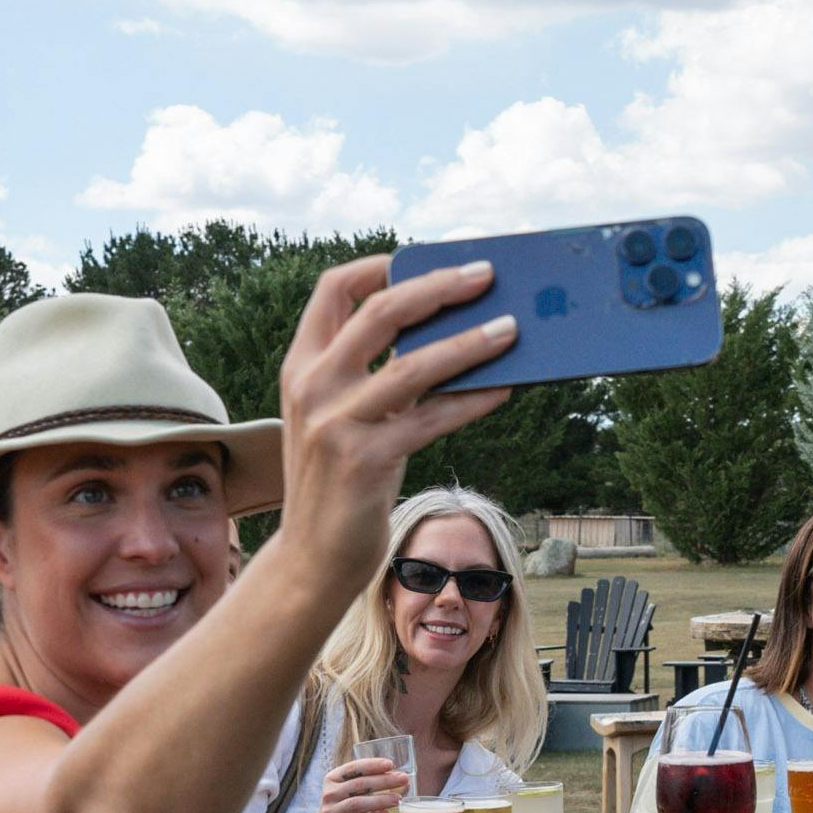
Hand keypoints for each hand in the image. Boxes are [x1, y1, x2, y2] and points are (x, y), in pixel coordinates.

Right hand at [269, 254, 516, 583]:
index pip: (333, 290)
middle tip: (485, 275)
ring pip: (414, 364)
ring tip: (512, 329)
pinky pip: (432, 418)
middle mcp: (312, 386)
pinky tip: (503, 388)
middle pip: (380, 312)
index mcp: (300, 366)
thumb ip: (374, 373)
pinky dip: (473, 400)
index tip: (421, 257)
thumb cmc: (340, 479)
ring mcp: (335, 423)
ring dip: (470, 343)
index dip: (378, 265)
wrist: (313, 556)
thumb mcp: (342, 415)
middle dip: (438, 286)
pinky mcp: (365, 460)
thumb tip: (447, 330)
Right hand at [314, 755, 408, 812]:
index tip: (390, 764)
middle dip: (383, 781)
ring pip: (356, 803)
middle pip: (358, 785)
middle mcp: (329, 793)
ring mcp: (330, 812)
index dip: (372, 765)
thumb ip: (369, 783)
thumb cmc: (344, 807)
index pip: (352, 768)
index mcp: (332, 779)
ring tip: (397, 799)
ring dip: (379, 800)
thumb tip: (401, 780)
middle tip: (403, 779)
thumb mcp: (349, 791)